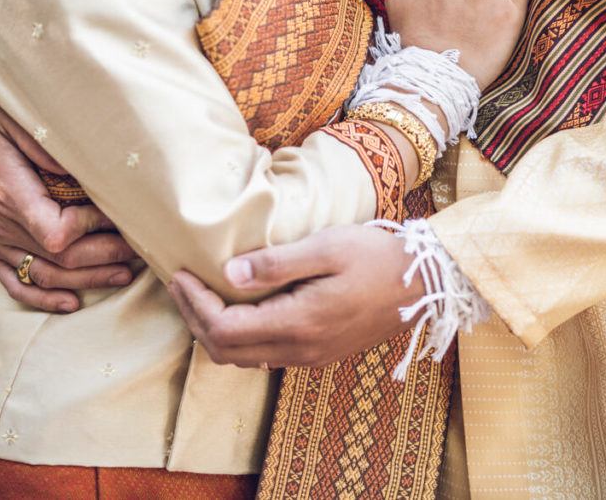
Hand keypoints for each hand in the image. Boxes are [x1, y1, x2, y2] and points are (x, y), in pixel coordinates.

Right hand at [0, 96, 137, 311]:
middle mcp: (0, 225)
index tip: (118, 214)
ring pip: (46, 277)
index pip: (58, 232)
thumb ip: (44, 145)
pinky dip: (44, 299)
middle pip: (61, 259)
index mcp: (9, 194)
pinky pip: (15, 284)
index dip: (92, 229)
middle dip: (107, 256)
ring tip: (125, 273)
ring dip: (88, 279)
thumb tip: (81, 168)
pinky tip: (73, 303)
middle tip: (142, 249)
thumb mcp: (10, 118)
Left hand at [168, 225, 422, 367]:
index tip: (181, 274)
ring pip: (242, 358)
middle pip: (224, 352)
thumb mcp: (326, 247)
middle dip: (194, 319)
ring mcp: (310, 356)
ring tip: (202, 295)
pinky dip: (240, 337)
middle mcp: (300, 349)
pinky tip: (240, 308)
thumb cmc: (377, 256)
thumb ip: (276, 263)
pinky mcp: (320, 353)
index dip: (194, 305)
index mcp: (298, 322)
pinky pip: (265, 356)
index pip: (223, 328)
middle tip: (182, 284)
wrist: (424, 283)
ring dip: (215, 330)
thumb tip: (228, 273)